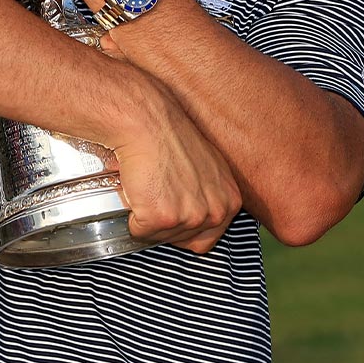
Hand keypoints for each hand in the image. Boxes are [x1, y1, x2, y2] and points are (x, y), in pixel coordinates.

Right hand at [109, 88, 243, 254]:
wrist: (146, 121)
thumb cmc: (170, 136)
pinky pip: (139, 232)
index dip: (182, 224)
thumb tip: (195, 212)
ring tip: (149, 185)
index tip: (172, 204)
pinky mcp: (163, 218)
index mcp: (231, 201)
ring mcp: (191, 216)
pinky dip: (132, 214)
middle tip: (157, 190)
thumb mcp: (206, 167)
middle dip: (164, 222)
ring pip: (159, 237)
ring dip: (147, 216)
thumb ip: (208, 195)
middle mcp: (217, 212)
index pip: (207, 238)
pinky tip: (138, 188)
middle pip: (182, 241)